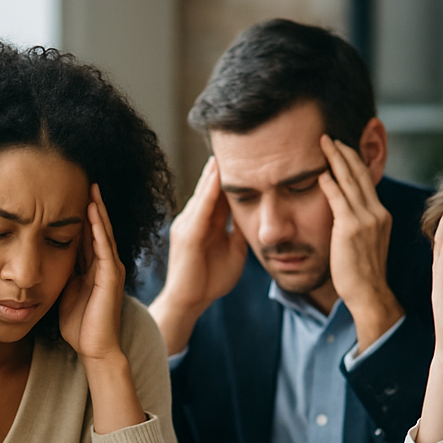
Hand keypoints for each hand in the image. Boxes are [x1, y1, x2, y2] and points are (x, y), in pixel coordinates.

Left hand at [59, 184, 126, 362]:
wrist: (95, 349)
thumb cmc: (78, 327)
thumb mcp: (63, 293)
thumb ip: (59, 275)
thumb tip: (41, 260)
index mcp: (91, 268)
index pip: (85, 235)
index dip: (77, 215)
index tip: (66, 195)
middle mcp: (103, 265)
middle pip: (96, 228)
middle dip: (90, 205)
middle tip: (83, 180)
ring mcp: (110, 269)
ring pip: (103, 232)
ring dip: (98, 210)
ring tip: (91, 187)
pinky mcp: (111, 277)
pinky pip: (104, 247)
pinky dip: (99, 228)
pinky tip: (93, 211)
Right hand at [150, 157, 245, 354]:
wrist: (189, 303)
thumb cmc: (209, 282)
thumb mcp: (233, 251)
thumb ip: (239, 232)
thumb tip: (255, 215)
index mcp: (204, 223)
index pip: (218, 193)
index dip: (230, 174)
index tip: (246, 154)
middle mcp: (192, 219)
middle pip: (209, 187)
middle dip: (220, 166)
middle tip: (236, 140)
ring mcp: (187, 225)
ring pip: (204, 192)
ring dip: (215, 172)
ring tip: (226, 149)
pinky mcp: (188, 235)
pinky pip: (201, 208)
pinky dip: (210, 191)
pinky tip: (220, 175)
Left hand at [318, 136, 402, 349]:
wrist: (368, 293)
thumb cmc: (360, 273)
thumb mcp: (364, 242)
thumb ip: (357, 224)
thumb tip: (343, 215)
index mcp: (380, 215)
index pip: (366, 181)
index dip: (354, 161)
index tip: (342, 147)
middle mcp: (376, 213)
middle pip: (360, 174)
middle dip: (345, 152)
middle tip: (330, 136)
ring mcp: (366, 219)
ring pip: (350, 181)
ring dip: (336, 159)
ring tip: (324, 143)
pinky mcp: (351, 228)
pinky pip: (339, 199)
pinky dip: (330, 183)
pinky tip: (320, 171)